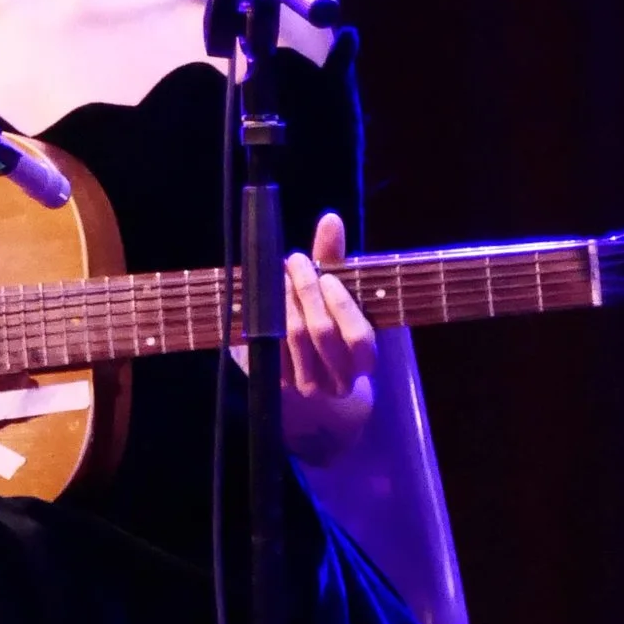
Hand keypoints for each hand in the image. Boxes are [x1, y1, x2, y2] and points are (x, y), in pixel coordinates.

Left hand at [279, 212, 378, 466]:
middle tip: (294, 260)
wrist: (320, 403)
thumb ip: (336, 262)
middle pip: (319, 333)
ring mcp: (304, 388)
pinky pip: (265, 348)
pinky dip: (262, 319)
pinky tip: (259, 297)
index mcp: (364, 365)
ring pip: (291, 339)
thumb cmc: (334, 335)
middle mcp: (336, 383)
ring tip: (278, 274)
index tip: (327, 274)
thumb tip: (330, 219)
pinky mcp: (274, 388)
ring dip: (281, 300)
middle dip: (305, 291)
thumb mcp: (342, 301)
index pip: (358, 338)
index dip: (342, 305)